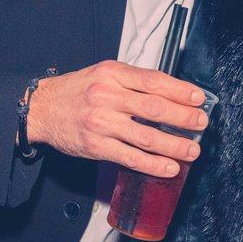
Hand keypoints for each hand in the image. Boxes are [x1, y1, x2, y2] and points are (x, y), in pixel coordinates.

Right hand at [25, 60, 208, 177]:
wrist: (41, 109)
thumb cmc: (76, 91)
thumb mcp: (103, 73)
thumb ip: (132, 81)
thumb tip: (170, 93)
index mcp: (112, 74)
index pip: (153, 81)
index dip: (180, 90)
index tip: (198, 98)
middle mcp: (107, 96)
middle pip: (154, 108)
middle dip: (184, 118)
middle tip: (201, 124)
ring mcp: (101, 123)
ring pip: (146, 136)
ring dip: (174, 145)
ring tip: (192, 150)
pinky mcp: (96, 146)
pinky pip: (130, 157)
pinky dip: (153, 164)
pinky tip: (169, 168)